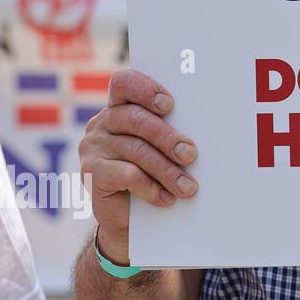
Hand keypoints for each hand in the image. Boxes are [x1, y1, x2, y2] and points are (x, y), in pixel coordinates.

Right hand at [79, 70, 196, 265]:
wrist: (127, 215)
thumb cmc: (153, 171)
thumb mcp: (163, 147)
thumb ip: (173, 130)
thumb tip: (209, 128)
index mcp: (120, 106)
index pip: (124, 83)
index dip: (145, 89)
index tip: (169, 104)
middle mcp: (102, 122)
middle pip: (136, 119)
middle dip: (168, 137)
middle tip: (191, 154)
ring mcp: (93, 146)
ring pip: (136, 150)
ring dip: (167, 170)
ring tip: (188, 186)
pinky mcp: (90, 172)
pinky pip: (125, 175)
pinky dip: (150, 187)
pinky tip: (166, 198)